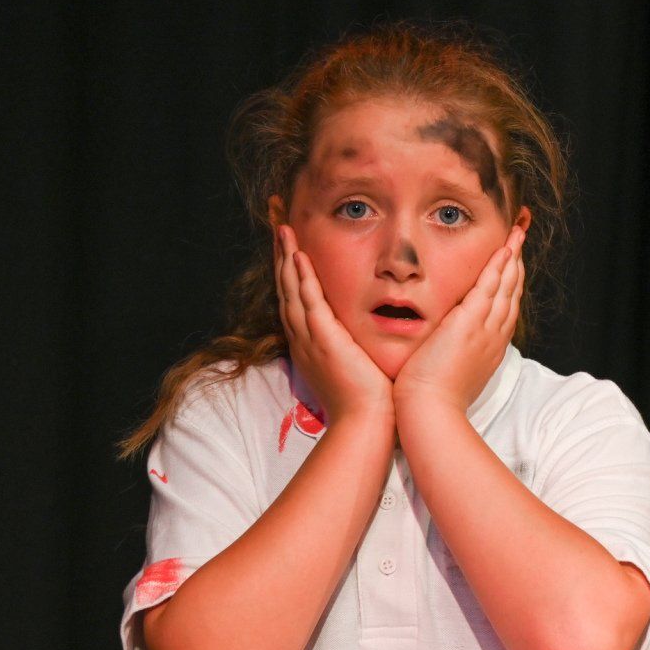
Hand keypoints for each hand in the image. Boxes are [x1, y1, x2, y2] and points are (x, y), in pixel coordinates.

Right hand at [275, 225, 391, 423]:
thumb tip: (366, 334)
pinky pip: (308, 302)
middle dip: (282, 255)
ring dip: (287, 258)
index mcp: (311, 344)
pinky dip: (302, 279)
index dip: (291, 271)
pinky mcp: (323, 340)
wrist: (368, 424)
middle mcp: (304, 338)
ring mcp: (310, 339)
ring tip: (284, 229)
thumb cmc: (370, 400)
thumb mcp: (357, 365)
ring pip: (292, 290)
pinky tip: (299, 256)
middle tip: (279, 225)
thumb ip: (355, 346)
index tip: (292, 246)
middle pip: (286, 288)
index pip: (297, 299)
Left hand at [394, 225, 525, 412]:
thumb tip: (447, 344)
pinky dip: (499, 266)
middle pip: (512, 294)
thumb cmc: (434, 399)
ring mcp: (486, 329)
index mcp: (491, 348)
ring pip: (505, 286)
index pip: (505, 309)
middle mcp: (495, 336)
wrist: (431, 411)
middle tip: (519, 241)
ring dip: (512, 258)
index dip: (510, 285)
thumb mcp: (451, 373)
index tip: (511, 266)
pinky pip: (489, 287)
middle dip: (516, 265)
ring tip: (516, 235)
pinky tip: (504, 249)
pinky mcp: (470, 322)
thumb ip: (454, 353)